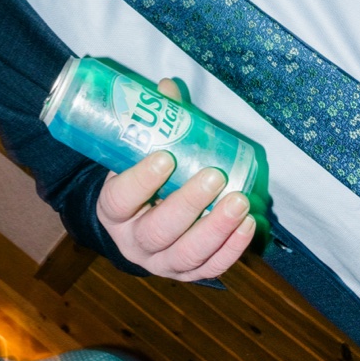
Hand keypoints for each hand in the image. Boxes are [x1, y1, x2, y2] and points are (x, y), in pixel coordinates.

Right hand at [95, 79, 255, 280]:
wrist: (135, 222)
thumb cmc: (137, 177)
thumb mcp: (135, 154)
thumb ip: (154, 122)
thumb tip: (168, 87)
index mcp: (111, 209)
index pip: (120, 198)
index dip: (141, 180)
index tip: (166, 157)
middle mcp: (131, 241)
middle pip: (158, 230)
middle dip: (189, 204)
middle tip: (215, 176)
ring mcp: (159, 262)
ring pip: (187, 254)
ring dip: (216, 229)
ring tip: (241, 202)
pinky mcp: (185, 273)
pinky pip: (210, 268)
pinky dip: (232, 249)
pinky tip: (248, 225)